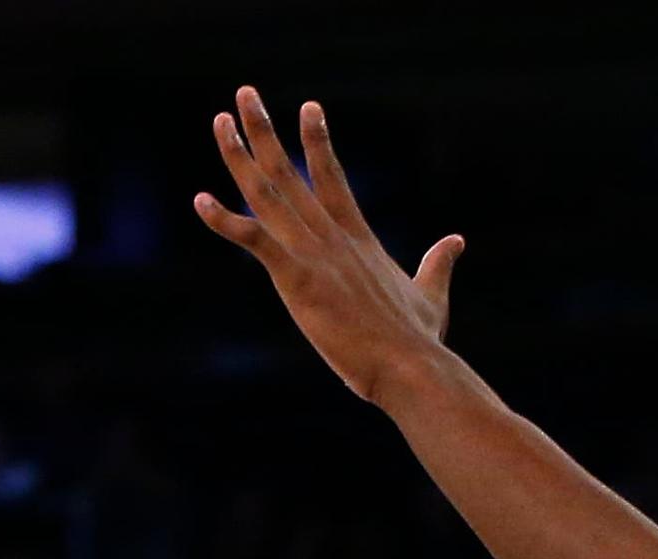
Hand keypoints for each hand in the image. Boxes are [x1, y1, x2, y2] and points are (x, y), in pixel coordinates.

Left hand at [194, 91, 463, 408]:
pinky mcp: (298, 278)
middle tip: (245, 94)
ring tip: (220, 121)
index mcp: (357, 238)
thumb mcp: (432, 294)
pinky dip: (225, 221)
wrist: (410, 365)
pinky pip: (254, 240)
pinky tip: (200, 200)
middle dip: (264, 130)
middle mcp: (331, 236)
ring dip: (239, 156)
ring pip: (267, 193)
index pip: (332, 178)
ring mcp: (313, 253)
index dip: (317, 142)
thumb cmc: (419, 340)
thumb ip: (438, 264)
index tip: (307, 108)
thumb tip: (457, 241)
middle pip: (290, 171)